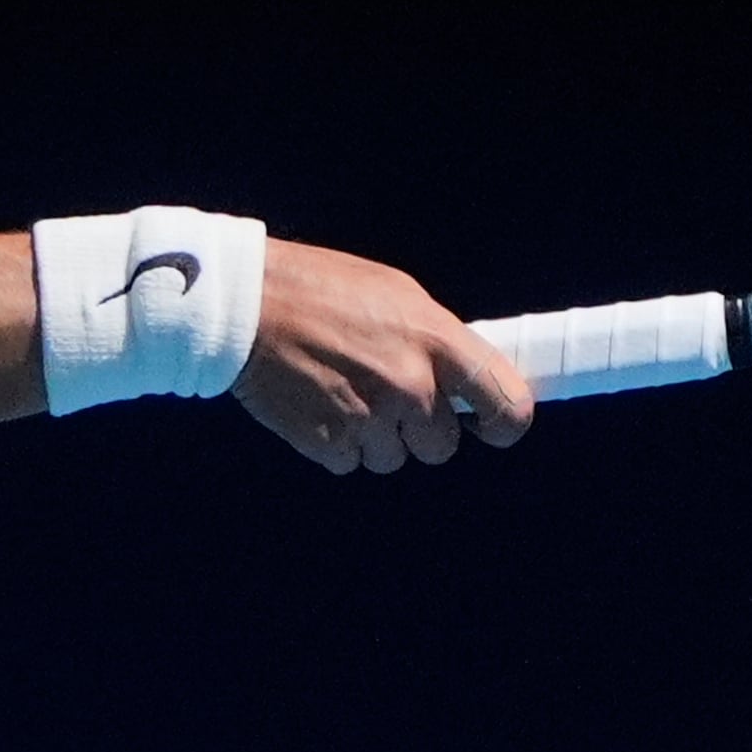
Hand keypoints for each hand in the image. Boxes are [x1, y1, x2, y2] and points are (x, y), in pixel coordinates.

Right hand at [230, 241, 530, 472]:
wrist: (244, 305)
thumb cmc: (319, 288)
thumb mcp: (395, 293)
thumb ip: (436, 339)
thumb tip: (464, 380)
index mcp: (436, 341)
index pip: (507, 403)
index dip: (505, 424)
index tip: (491, 427)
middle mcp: (411, 386)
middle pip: (442, 447)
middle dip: (419, 430)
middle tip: (385, 396)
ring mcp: (369, 419)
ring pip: (393, 459)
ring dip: (373, 438)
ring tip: (341, 392)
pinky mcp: (328, 443)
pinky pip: (350, 463)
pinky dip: (336, 444)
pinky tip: (316, 405)